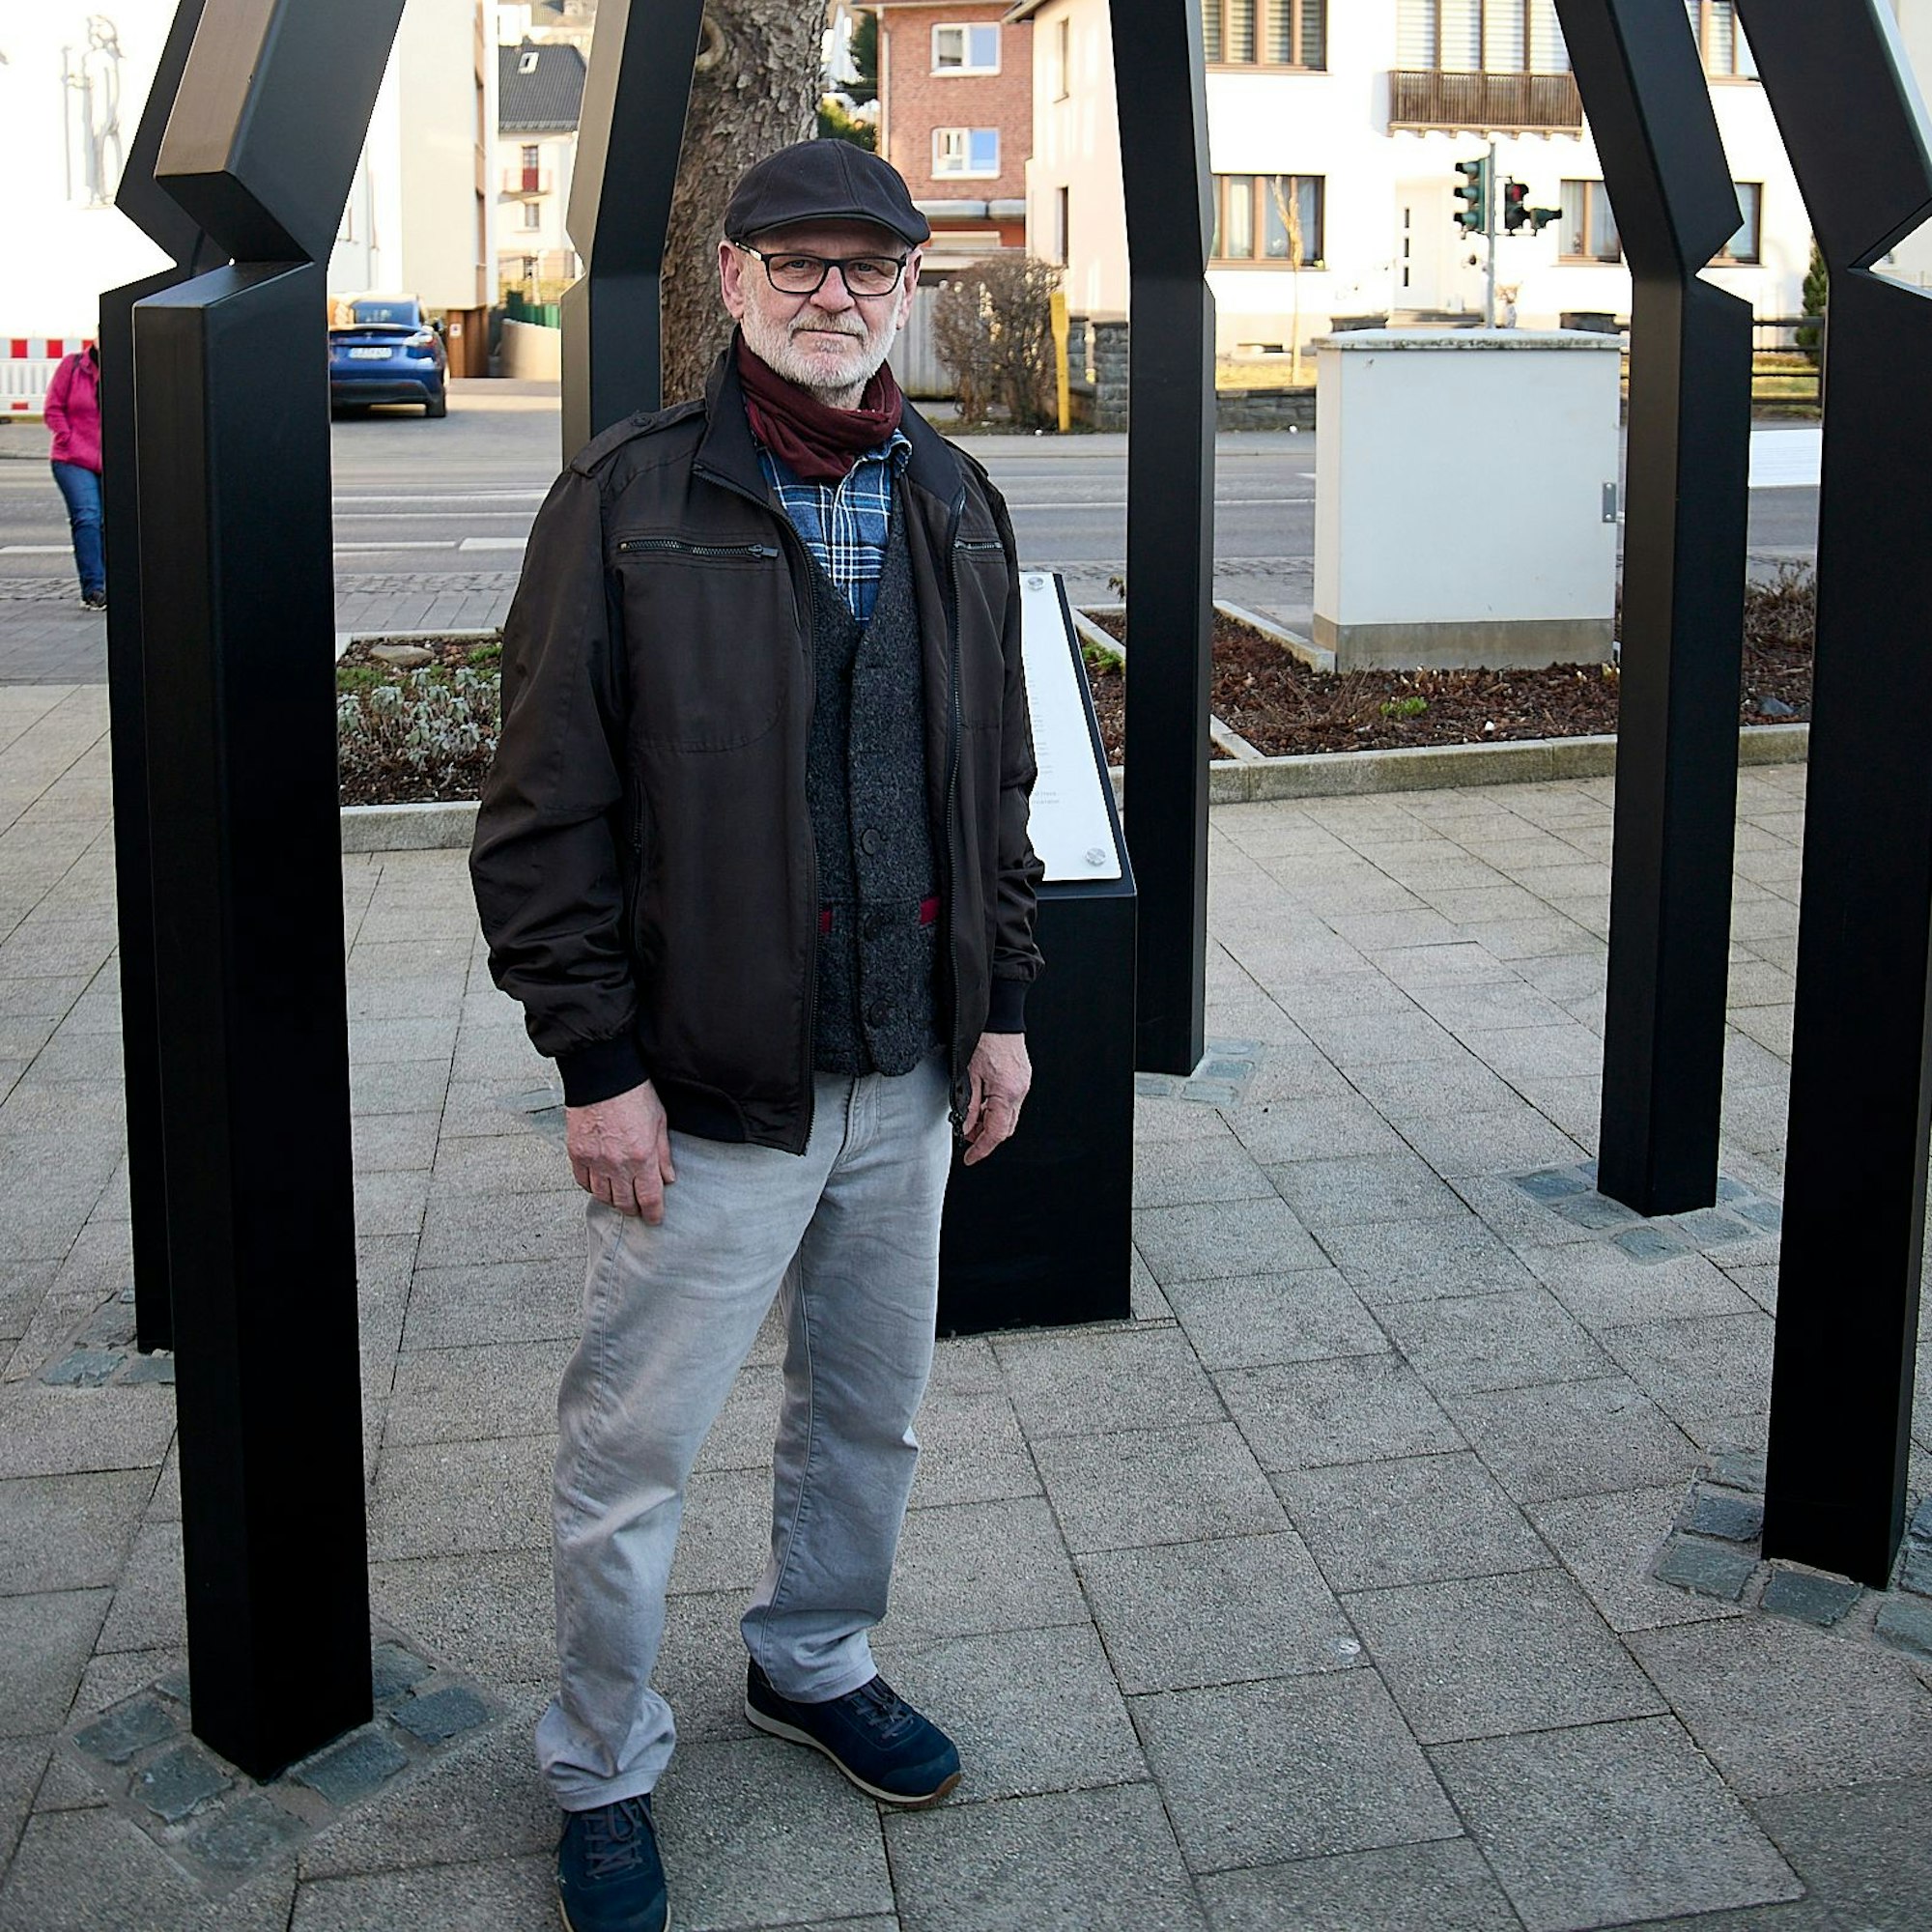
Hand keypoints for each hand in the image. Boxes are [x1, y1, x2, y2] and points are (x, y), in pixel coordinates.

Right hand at [567, 1080, 675, 1221]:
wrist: (604, 1076)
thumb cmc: (634, 1094)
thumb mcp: (660, 1122)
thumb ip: (663, 1154)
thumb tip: (668, 1178)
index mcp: (642, 1157)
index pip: (649, 1198)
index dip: (653, 1213)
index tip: (655, 1219)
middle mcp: (617, 1164)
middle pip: (624, 1202)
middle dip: (633, 1208)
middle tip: (638, 1207)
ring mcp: (594, 1160)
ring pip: (602, 1196)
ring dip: (613, 1200)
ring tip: (620, 1196)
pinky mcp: (577, 1153)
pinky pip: (583, 1181)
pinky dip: (592, 1186)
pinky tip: (600, 1183)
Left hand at [961, 1032, 1030, 1165]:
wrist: (1001, 1017)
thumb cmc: (985, 1039)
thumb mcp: (968, 1075)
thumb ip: (969, 1105)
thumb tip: (966, 1128)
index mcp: (1006, 1093)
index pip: (996, 1133)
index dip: (982, 1149)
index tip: (970, 1158)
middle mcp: (1019, 1091)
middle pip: (1005, 1128)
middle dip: (986, 1137)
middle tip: (966, 1135)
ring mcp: (1023, 1085)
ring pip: (1009, 1117)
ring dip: (990, 1123)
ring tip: (971, 1118)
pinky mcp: (1023, 1078)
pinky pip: (1011, 1103)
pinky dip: (996, 1110)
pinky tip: (982, 1104)